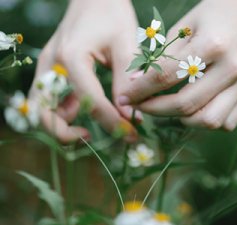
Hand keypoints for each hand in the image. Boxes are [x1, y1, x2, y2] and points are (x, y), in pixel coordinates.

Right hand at [29, 0, 139, 142]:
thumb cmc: (111, 14)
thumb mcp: (125, 44)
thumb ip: (126, 80)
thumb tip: (130, 115)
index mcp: (71, 57)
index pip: (90, 101)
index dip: (112, 123)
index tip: (130, 134)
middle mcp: (52, 65)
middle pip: (46, 114)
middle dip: (68, 135)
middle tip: (95, 138)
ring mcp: (47, 68)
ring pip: (42, 110)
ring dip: (61, 126)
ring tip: (88, 131)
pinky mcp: (51, 71)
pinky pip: (50, 100)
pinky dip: (64, 113)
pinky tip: (86, 111)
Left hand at [118, 0, 236, 130]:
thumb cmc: (218, 13)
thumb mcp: (186, 25)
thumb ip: (162, 55)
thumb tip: (134, 81)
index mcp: (212, 44)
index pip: (165, 76)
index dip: (139, 90)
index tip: (124, 98)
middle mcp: (231, 68)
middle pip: (185, 104)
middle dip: (155, 110)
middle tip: (141, 106)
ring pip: (208, 120)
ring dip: (181, 120)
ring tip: (168, 109)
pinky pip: (226, 122)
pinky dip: (204, 121)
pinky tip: (194, 110)